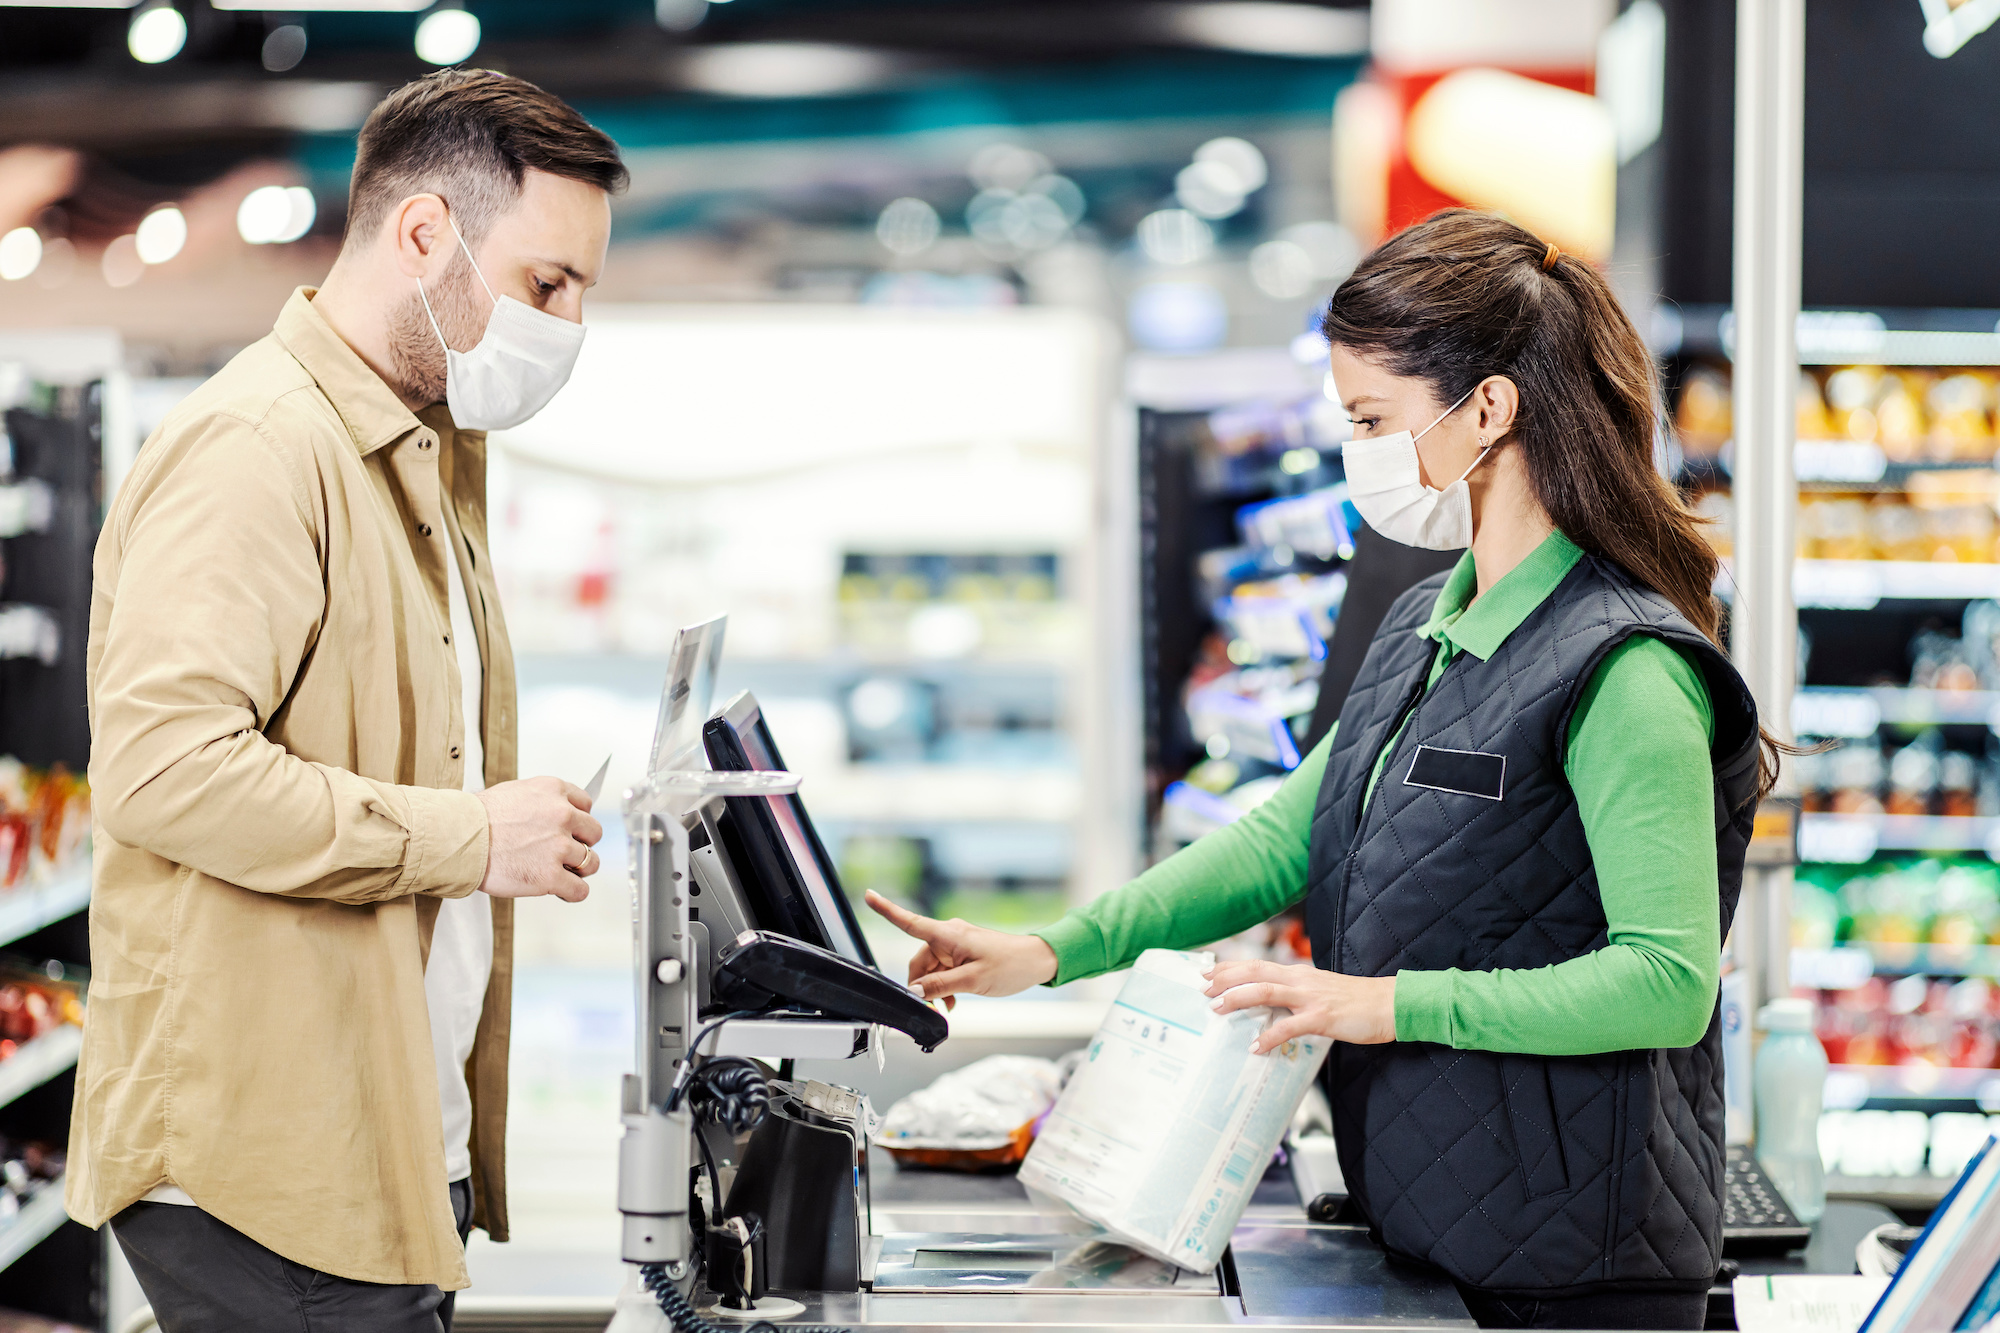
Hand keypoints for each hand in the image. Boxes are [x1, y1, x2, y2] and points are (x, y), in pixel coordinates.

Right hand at [475, 776, 602, 903]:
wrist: (456, 838)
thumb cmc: (477, 818)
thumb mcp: (516, 792)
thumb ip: (543, 802)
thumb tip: (558, 813)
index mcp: (554, 791)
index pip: (586, 805)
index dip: (578, 821)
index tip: (569, 831)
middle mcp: (562, 815)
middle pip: (594, 833)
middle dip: (581, 844)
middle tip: (564, 853)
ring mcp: (558, 846)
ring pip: (591, 862)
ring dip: (579, 869)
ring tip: (561, 872)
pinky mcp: (550, 875)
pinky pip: (580, 890)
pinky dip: (572, 892)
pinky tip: (561, 890)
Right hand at [863, 890, 1057, 1008]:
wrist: (1037, 962)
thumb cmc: (1010, 966)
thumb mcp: (972, 980)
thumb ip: (940, 986)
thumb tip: (914, 991)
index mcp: (948, 935)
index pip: (910, 921)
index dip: (887, 910)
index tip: (868, 896)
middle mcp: (949, 936)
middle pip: (920, 961)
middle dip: (921, 984)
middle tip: (934, 1006)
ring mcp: (956, 945)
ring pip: (931, 970)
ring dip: (935, 989)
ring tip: (949, 1006)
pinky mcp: (964, 954)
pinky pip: (944, 971)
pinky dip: (944, 986)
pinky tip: (952, 1001)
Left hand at [1203, 959, 1397, 1053]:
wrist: (1390, 1004)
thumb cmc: (1357, 1002)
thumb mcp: (1321, 992)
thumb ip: (1297, 996)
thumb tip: (1273, 1009)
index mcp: (1299, 974)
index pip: (1258, 965)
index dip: (1231, 968)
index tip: (1207, 972)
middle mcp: (1300, 980)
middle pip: (1255, 972)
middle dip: (1225, 978)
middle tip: (1201, 987)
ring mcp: (1310, 998)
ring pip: (1265, 991)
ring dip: (1237, 998)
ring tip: (1216, 1009)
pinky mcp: (1322, 1018)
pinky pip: (1289, 1026)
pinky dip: (1269, 1036)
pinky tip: (1255, 1046)